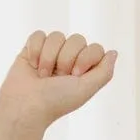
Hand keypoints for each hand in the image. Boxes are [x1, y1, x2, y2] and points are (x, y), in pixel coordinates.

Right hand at [0, 30, 117, 135]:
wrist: (25, 105)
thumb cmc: (56, 101)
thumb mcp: (86, 89)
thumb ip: (104, 72)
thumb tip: (113, 52)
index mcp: (85, 69)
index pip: (95, 48)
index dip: (85, 58)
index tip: (75, 75)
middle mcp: (69, 59)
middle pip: (77, 39)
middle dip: (66, 58)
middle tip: (58, 77)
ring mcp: (51, 52)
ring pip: (57, 36)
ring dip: (49, 57)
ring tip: (43, 75)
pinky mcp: (32, 48)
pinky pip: (39, 34)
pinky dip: (35, 50)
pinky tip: (32, 65)